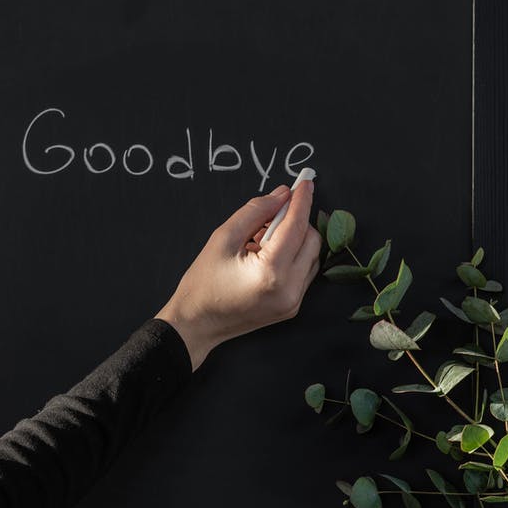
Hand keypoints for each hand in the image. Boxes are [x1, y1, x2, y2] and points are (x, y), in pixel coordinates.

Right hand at [155, 181, 321, 369]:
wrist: (196, 325)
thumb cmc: (202, 284)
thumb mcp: (223, 239)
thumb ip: (255, 212)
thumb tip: (282, 194)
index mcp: (271, 273)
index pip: (295, 227)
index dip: (301, 200)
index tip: (305, 181)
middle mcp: (289, 290)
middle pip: (311, 240)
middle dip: (296, 220)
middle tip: (270, 213)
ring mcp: (293, 302)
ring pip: (311, 256)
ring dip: (295, 238)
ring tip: (261, 237)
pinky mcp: (292, 306)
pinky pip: (304, 271)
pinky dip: (292, 255)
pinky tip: (266, 253)